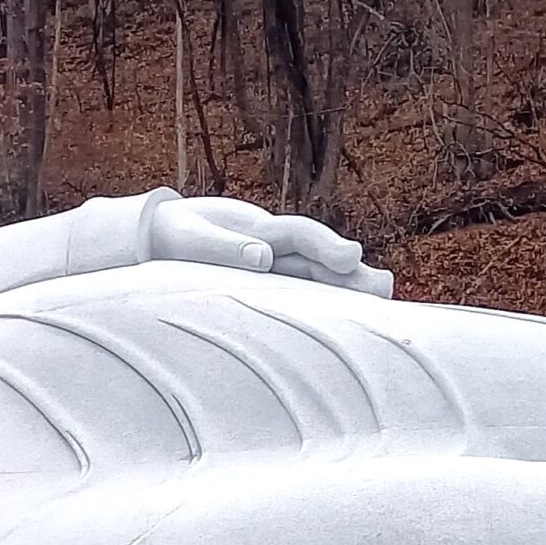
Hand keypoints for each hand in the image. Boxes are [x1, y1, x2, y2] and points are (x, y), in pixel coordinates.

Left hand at [147, 197, 393, 296]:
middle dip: (350, 270)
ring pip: (317, 275)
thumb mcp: (189, 238)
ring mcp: (276, 264)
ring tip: (381, 296)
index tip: (349, 257)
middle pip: (318, 256)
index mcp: (256, 229)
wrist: (161, 233)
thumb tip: (263, 256)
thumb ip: (223, 247)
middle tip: (384, 286)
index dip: (324, 245)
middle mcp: (274, 245)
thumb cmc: (173, 235)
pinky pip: (303, 291)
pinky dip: (328, 300)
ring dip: (347, 286)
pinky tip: (351, 315)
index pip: (297, 234)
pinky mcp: (270, 284)